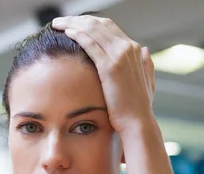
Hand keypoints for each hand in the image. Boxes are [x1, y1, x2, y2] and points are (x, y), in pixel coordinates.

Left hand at [52, 15, 155, 136]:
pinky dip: (78, 35)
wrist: (137, 122)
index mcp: (134, 50)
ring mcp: (120, 56)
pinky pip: (91, 45)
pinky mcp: (110, 67)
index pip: (109, 27)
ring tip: (57, 23)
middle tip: (60, 20)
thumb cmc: (137, 107)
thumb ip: (145, 64)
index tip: (73, 24)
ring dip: (73, 24)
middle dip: (77, 19)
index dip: (89, 23)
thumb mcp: (146, 81)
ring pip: (93, 31)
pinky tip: (66, 32)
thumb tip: (145, 49)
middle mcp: (128, 48)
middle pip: (99, 24)